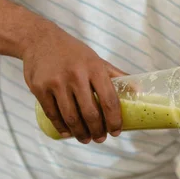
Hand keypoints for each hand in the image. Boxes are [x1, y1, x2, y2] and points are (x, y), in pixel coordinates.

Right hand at [22, 26, 126, 143]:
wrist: (40, 39)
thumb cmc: (74, 54)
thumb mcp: (97, 60)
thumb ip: (117, 76)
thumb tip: (139, 90)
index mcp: (94, 68)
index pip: (109, 101)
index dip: (114, 120)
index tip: (116, 131)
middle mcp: (76, 75)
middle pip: (90, 114)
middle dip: (97, 131)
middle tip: (100, 139)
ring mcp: (56, 82)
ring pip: (71, 117)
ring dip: (80, 133)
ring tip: (85, 139)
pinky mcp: (39, 88)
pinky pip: (53, 114)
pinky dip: (61, 127)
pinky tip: (68, 132)